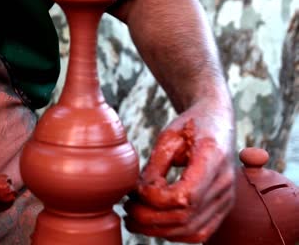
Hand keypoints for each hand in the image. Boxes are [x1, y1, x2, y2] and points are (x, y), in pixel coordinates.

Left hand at [124, 101, 235, 242]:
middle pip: (186, 218)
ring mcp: (226, 198)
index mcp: (213, 158)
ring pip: (191, 230)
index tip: (137, 190)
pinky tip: (153, 223)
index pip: (185, 196)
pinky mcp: (222, 207)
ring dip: (157, 230)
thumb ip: (154, 167)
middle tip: (127, 208)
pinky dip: (173, 233)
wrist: (217, 121)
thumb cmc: (190, 125)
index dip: (155, 199)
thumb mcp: (168, 137)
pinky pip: (199, 232)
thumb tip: (138, 195)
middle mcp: (224, 183)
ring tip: (133, 219)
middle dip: (149, 219)